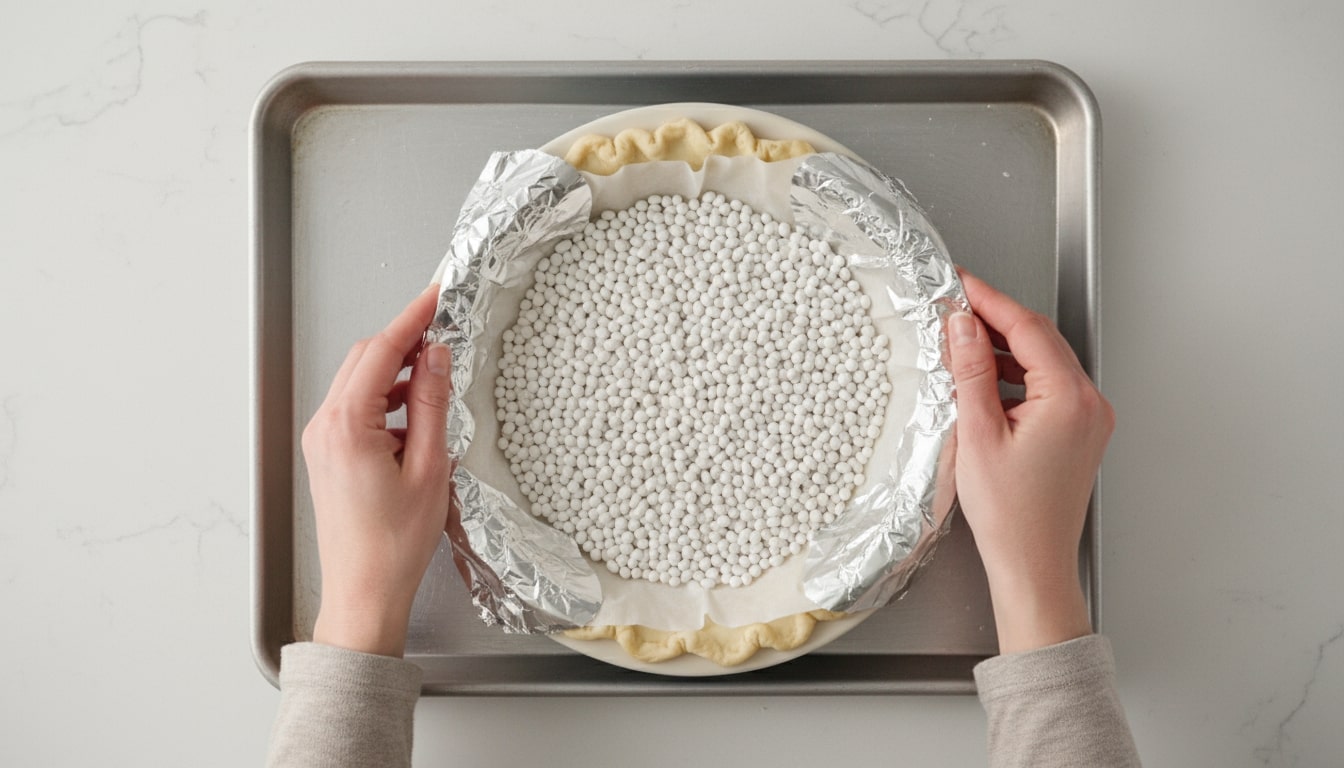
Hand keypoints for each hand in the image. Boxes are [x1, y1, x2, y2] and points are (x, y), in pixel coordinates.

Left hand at [302, 284, 454, 656]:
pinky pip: (356, 408)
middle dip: (404, 339)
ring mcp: (322, 441)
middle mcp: (325, 427)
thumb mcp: (429, 467)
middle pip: (364, 359)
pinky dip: (386, 399)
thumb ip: (432, 404)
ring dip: (396, 371)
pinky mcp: (329, 454)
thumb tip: (435, 358)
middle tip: (442, 329)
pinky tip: (417, 413)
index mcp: (347, 426)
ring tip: (437, 375)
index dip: (412, 318)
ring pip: (360, 382)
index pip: (381, 350)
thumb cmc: (393, 545)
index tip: (436, 296)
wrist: (363, 592)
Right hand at [947, 269, 1113, 654]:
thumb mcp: (977, 434)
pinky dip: (1014, 376)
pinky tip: (983, 381)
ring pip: (1043, 362)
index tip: (961, 283)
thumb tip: (964, 326)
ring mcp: (1088, 419)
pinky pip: (1046, 387)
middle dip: (996, 319)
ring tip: (961, 343)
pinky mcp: (1078, 433)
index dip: (990, 300)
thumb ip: (971, 371)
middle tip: (955, 305)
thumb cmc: (1011, 515)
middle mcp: (1089, 404)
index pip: (1028, 328)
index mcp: (1070, 399)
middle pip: (1040, 339)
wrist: (1033, 565)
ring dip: (1004, 348)